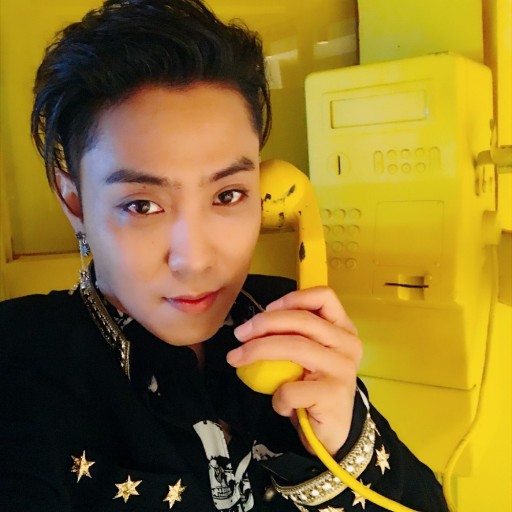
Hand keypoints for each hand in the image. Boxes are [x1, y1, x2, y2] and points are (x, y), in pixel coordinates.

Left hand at [226, 286, 362, 455]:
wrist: (334, 435)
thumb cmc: (316, 389)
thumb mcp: (310, 357)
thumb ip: (296, 336)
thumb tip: (254, 324)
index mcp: (343, 330)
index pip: (325, 297)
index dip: (293, 297)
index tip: (267, 308)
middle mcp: (347, 345)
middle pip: (302, 320)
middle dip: (264, 323)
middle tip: (239, 334)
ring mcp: (342, 369)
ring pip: (294, 347)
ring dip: (257, 350)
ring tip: (236, 359)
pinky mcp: (333, 395)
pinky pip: (291, 388)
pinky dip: (276, 397)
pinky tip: (280, 404)